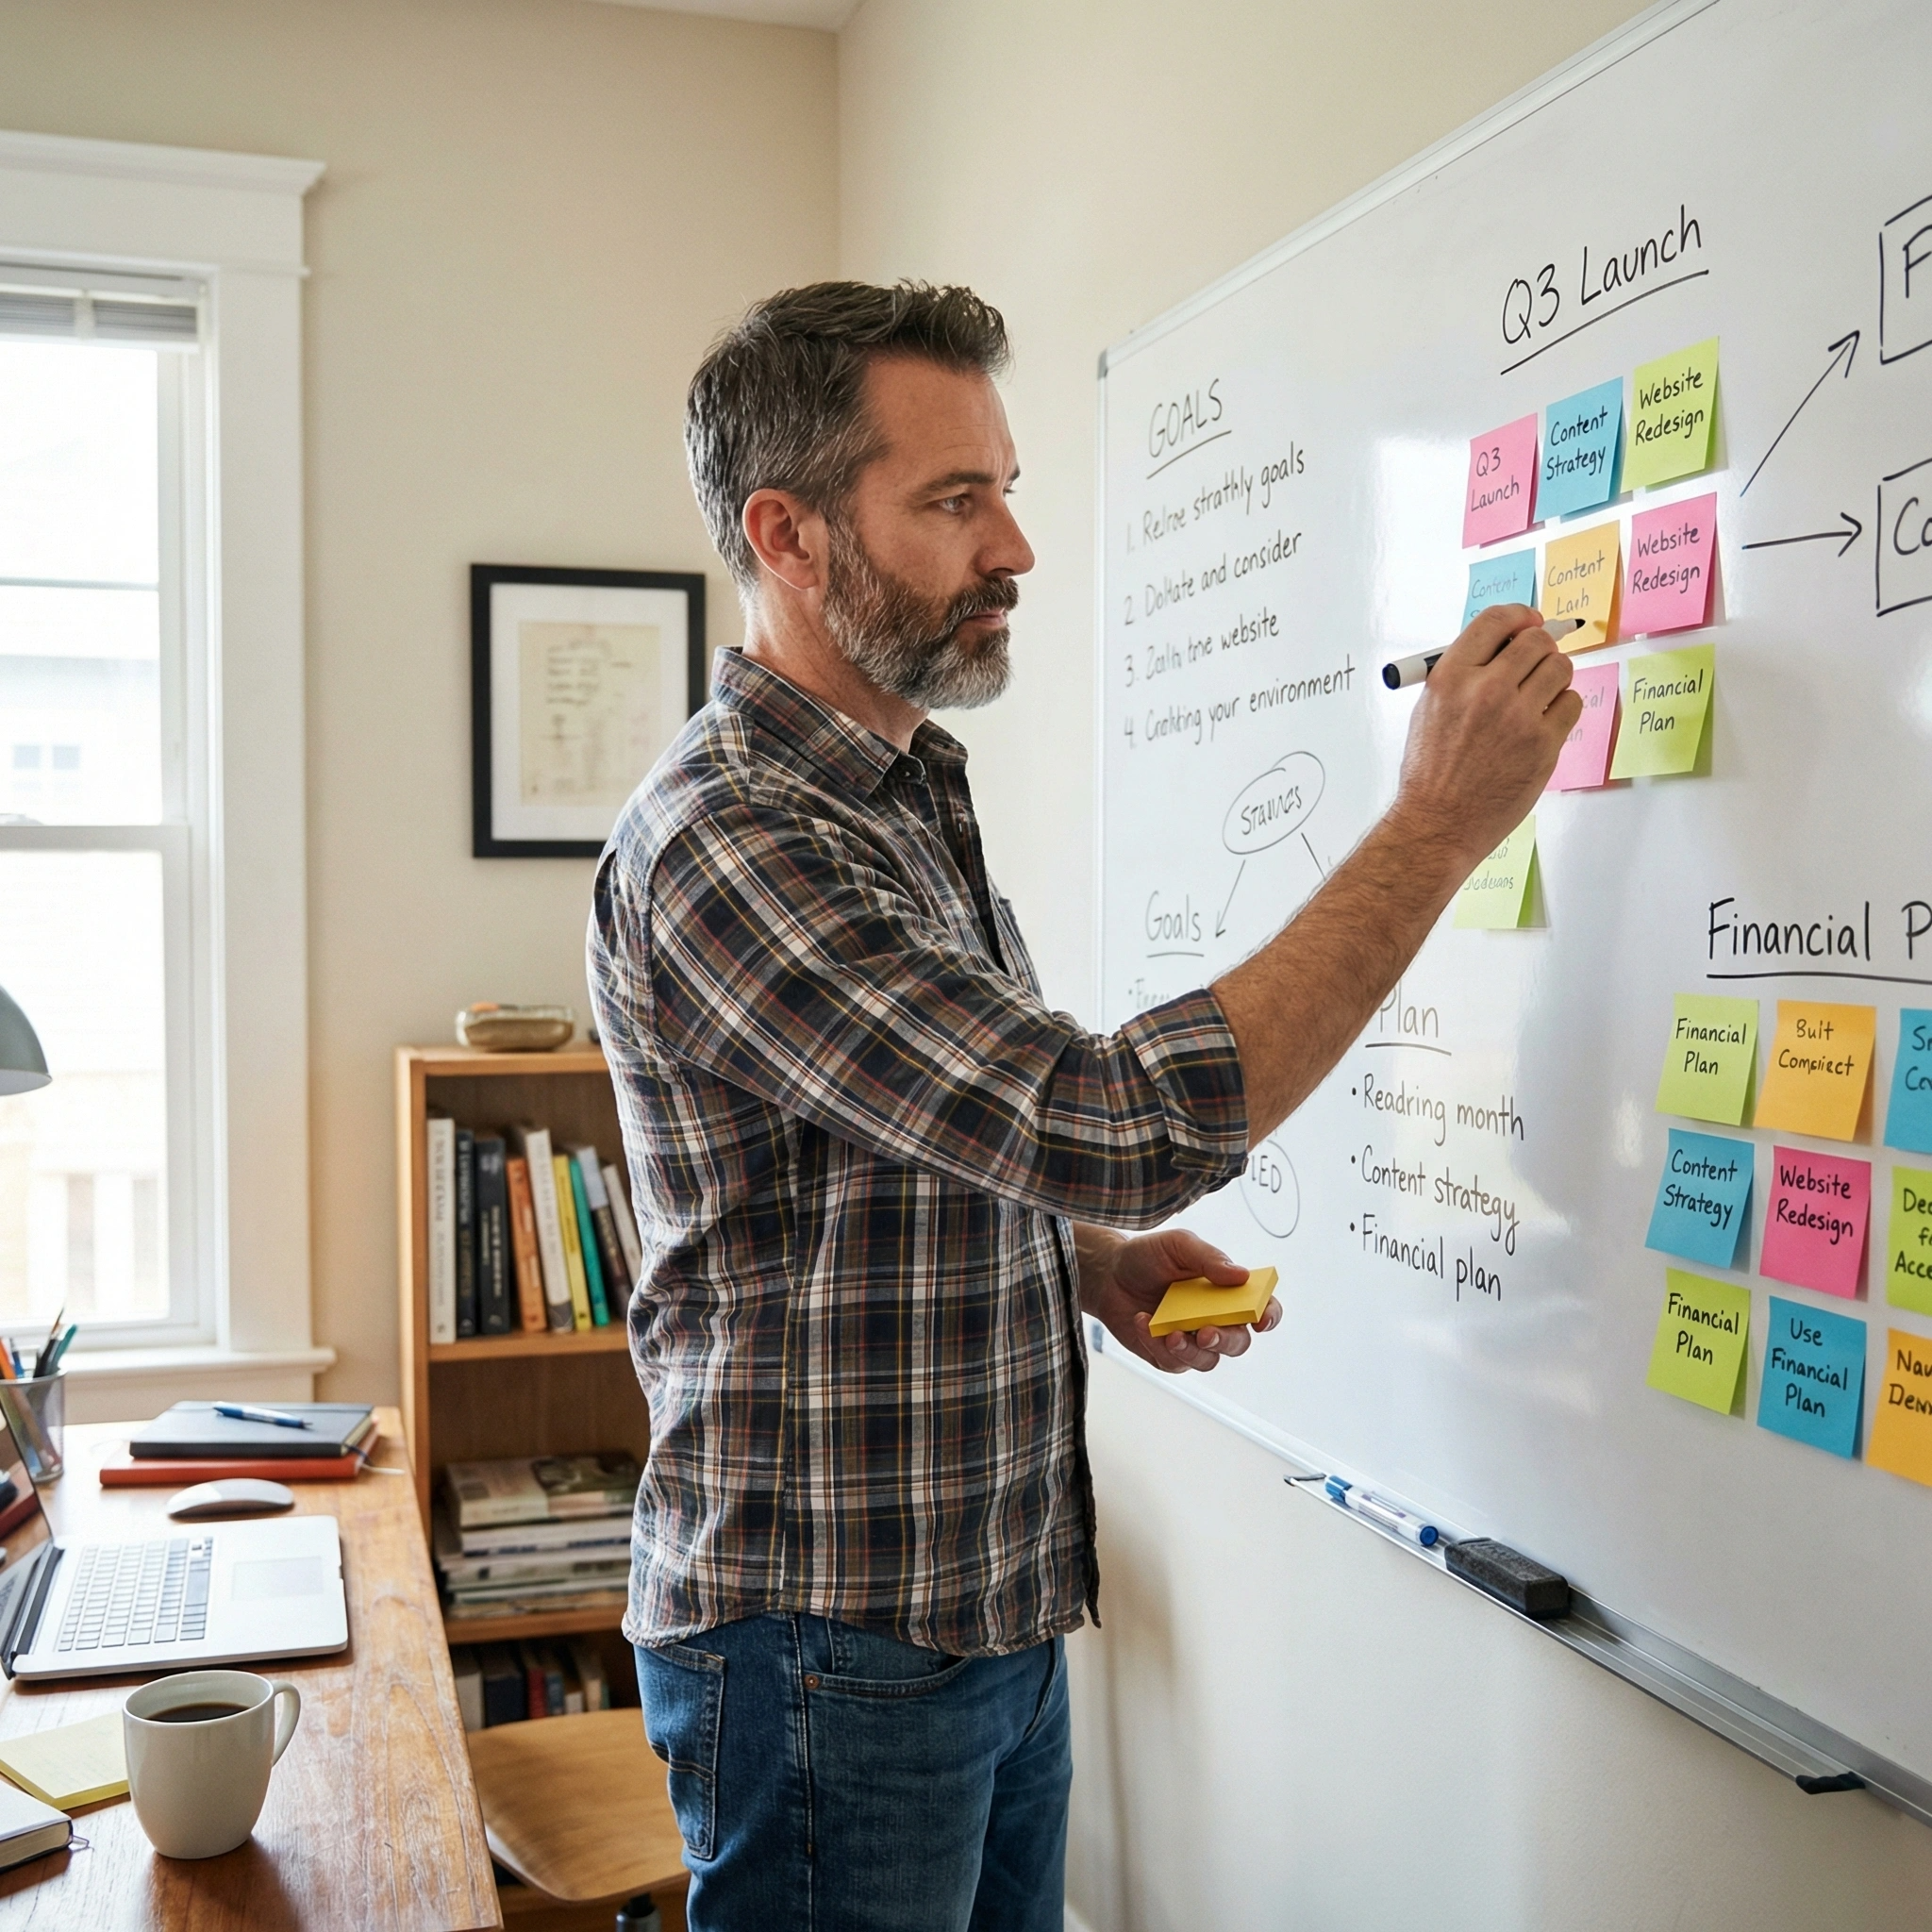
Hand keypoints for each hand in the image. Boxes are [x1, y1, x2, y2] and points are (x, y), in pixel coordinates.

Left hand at [1083, 1227, 1281, 1374]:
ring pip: (1208, 1360)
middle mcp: (1215, 1319)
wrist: (1107, 1274)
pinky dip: (1157, 1345)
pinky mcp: (1166, 1355)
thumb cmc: (1148, 1257)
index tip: (1260, 1319)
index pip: (1261, 1308)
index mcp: (1226, 1293)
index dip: (1268, 1315)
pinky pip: (1173, 1362)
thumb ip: (1209, 1258)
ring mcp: (1191, 1340)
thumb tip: (1241, 1276)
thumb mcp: (1178, 1246)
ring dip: (1190, 1351)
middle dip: (1226, 1340)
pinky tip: (1143, 1322)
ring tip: (1169, 1333)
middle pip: (1238, 1343)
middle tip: (1205, 1333)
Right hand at [1392, 602, 1581, 871]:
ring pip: (1560, 669)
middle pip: (1536, 641)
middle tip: (1537, 662)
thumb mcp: (1429, 710)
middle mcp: (1484, 692)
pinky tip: (1544, 722)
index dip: (1519, 616)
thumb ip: (1463, 674)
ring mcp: (1518, 718)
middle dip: (1540, 647)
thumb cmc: (1431, 772)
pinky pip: (1572, 704)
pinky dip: (1563, 708)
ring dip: (1554, 676)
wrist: (1439, 822)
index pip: (1496, 621)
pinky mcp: (1543, 744)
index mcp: (1450, 678)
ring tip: (1539, 695)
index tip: (1529, 622)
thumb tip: (1502, 647)